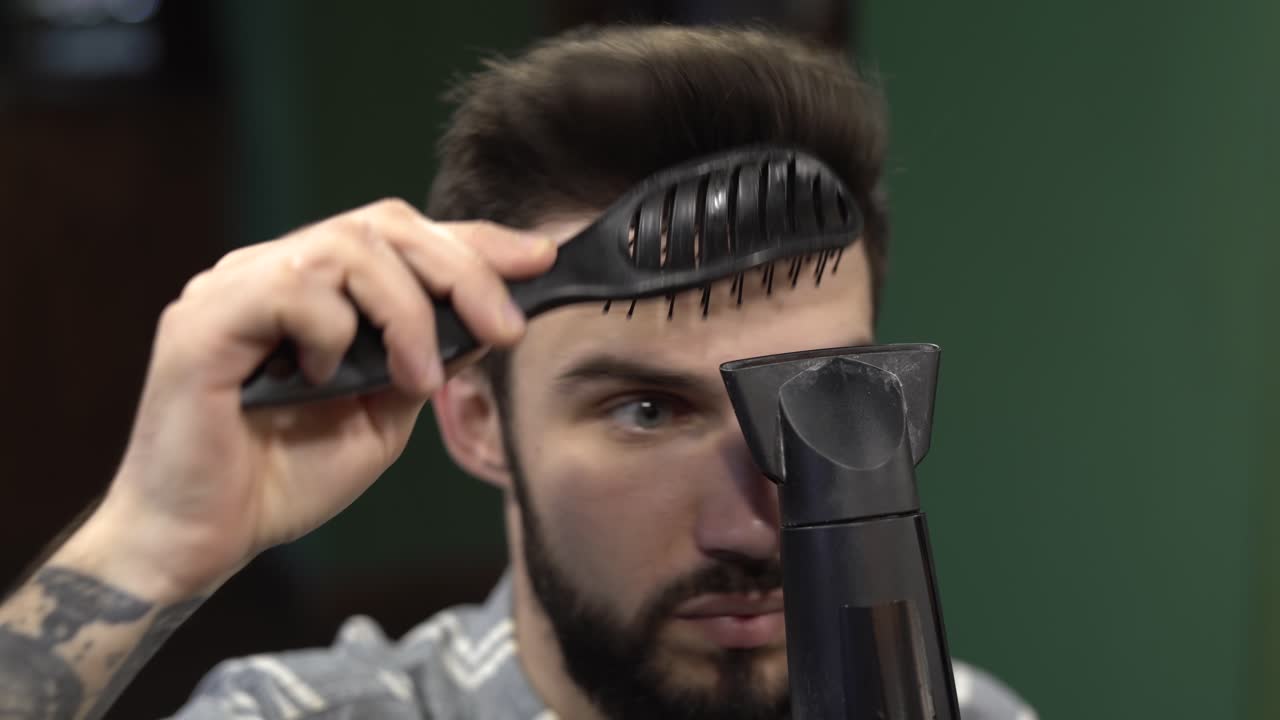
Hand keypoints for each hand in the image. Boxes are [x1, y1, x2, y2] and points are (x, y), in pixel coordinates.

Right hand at [87, 198, 554, 597]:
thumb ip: (425, 357)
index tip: (538, 259)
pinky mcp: (203, 319)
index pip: (401, 235)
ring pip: (346, 246)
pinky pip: (290, 287)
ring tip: (414, 379)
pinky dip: (332, 332)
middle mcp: (273, 270)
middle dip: (461, 271)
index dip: (473, 241)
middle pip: (383, 225)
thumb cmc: (284, 477)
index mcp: (315, 287)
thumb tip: (488, 314)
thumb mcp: (384, 414)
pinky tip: (324, 379)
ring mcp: (234, 287)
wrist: (204, 539)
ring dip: (405, 312)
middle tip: (502, 330)